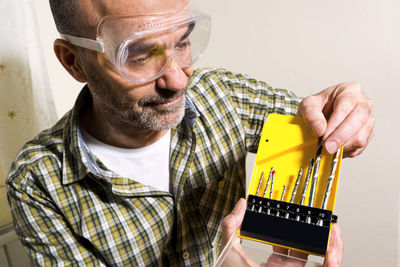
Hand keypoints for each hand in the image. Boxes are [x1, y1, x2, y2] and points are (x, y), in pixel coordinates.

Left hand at [220, 199, 343, 266]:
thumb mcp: (231, 250)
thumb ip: (231, 226)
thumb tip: (240, 204)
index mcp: (271, 263)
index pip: (285, 244)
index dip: (291, 229)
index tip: (293, 214)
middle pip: (306, 250)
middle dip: (313, 233)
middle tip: (315, 218)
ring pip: (323, 259)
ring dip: (331, 242)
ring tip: (331, 227)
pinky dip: (336, 254)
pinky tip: (333, 240)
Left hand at [297, 82, 373, 156]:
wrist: (321, 115)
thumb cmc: (318, 107)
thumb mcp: (307, 105)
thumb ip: (311, 114)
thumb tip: (320, 129)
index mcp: (350, 90)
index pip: (346, 107)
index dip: (335, 125)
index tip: (324, 137)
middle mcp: (363, 103)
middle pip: (359, 120)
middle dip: (341, 137)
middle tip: (327, 147)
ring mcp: (368, 120)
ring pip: (362, 136)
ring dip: (343, 146)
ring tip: (327, 147)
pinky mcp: (367, 135)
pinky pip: (360, 147)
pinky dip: (346, 151)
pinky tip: (335, 147)